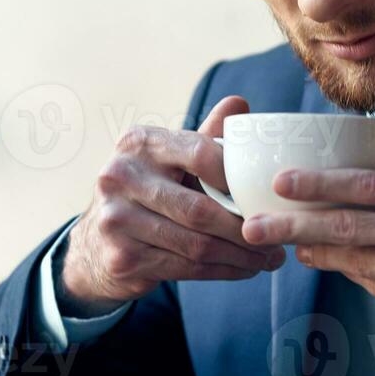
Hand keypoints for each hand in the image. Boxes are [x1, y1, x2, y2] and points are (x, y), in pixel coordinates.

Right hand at [59, 95, 285, 311]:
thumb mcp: (171, 159)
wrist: (97, 245)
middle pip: (200, 209)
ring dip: (241, 255)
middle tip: (277, 237)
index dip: (237, 177)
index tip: (266, 194)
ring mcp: (116, 219)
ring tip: (268, 258)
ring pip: (196, 244)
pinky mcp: (122, 257)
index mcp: (140, 142)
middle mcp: (120, 176)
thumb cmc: (150, 192)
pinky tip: (244, 269)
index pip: (199, 152)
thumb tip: (240, 104)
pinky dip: (223, 271)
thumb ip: (205, 136)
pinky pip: (186, 268)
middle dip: (246, 228)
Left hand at [239, 171, 374, 357]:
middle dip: (294, 222)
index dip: (320, 183)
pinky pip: (372, 285)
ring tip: (284, 243)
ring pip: (353, 258)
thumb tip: (348, 203)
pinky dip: (350, 272)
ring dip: (314, 251)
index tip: (282, 181)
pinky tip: (329, 263)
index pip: (369, 185)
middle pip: (348, 224)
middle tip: (255, 222)